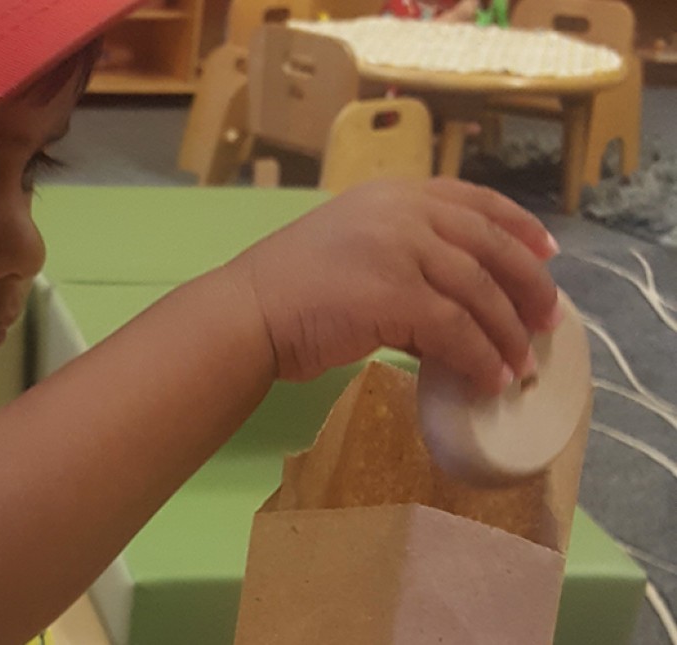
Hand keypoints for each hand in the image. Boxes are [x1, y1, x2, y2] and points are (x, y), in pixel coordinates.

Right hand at [236, 178, 559, 395]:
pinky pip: (456, 331)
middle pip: (489, 245)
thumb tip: (453, 299)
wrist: (246, 311)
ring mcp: (399, 251)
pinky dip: (479, 358)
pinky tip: (488, 379)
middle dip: (528, 285)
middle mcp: (400, 213)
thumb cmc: (287, 288)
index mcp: (390, 195)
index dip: (517, 225)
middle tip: (548, 320)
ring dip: (507, 333)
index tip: (546, 251)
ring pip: (479, 292)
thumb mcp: (349, 245)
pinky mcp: (395, 296)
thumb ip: (400, 254)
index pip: (472, 199)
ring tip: (520, 366)